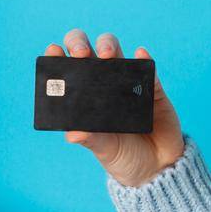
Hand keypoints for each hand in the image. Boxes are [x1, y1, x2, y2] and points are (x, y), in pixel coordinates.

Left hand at [45, 28, 186, 186]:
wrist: (157, 167)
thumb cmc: (123, 157)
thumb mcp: (104, 150)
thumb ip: (90, 139)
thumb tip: (71, 134)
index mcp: (83, 99)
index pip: (67, 72)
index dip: (58, 58)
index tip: (52, 52)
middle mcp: (102, 85)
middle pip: (88, 52)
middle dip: (81, 44)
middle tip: (81, 54)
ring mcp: (126, 83)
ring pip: (115, 51)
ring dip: (108, 45)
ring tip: (106, 54)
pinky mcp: (151, 88)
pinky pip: (147, 67)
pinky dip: (143, 58)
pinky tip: (140, 54)